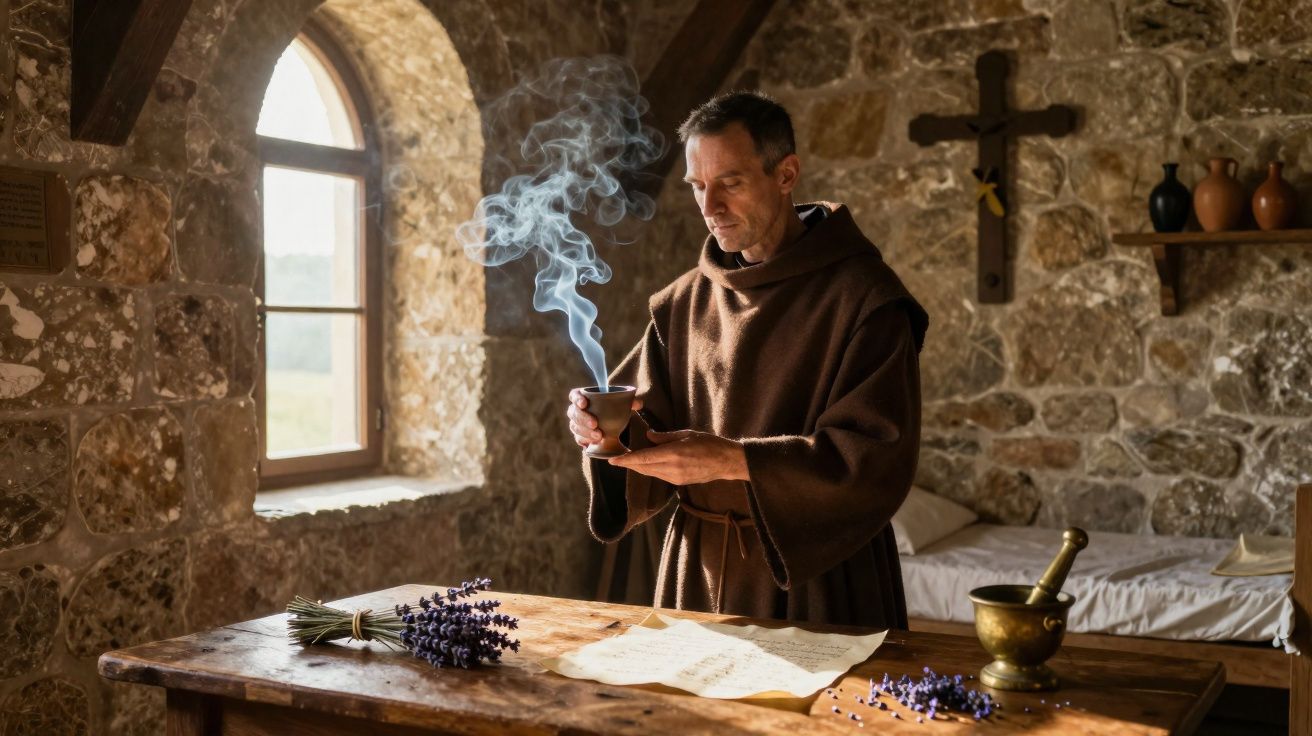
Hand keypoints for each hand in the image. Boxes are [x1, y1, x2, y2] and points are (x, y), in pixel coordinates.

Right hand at [567, 388, 642, 449]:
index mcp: (583, 397)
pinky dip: (585, 440)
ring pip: (575, 427)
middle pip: (573, 412)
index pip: (574, 395)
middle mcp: (576, 410)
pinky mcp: (579, 436)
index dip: (577, 399)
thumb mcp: (622, 404)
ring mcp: (576, 424)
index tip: (584, 403)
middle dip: (583, 418)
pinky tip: (594, 442)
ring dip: (585, 432)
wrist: (612, 426)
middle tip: (595, 424)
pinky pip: (578, 438)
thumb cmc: (614, 410)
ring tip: (599, 436)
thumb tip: (638, 403)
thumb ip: (630, 402)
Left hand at [607, 429, 748, 484]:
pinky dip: (650, 469)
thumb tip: (648, 437)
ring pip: (650, 473)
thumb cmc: (710, 443)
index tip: (612, 460)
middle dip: (629, 464)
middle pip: (643, 468)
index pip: (643, 458)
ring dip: (638, 467)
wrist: (727, 462)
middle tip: (616, 458)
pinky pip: (659, 476)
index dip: (626, 460)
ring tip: (629, 460)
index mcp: (673, 454)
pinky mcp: (679, 483)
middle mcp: (672, 468)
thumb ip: (665, 437)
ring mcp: (675, 478)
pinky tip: (647, 464)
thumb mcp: (687, 434)